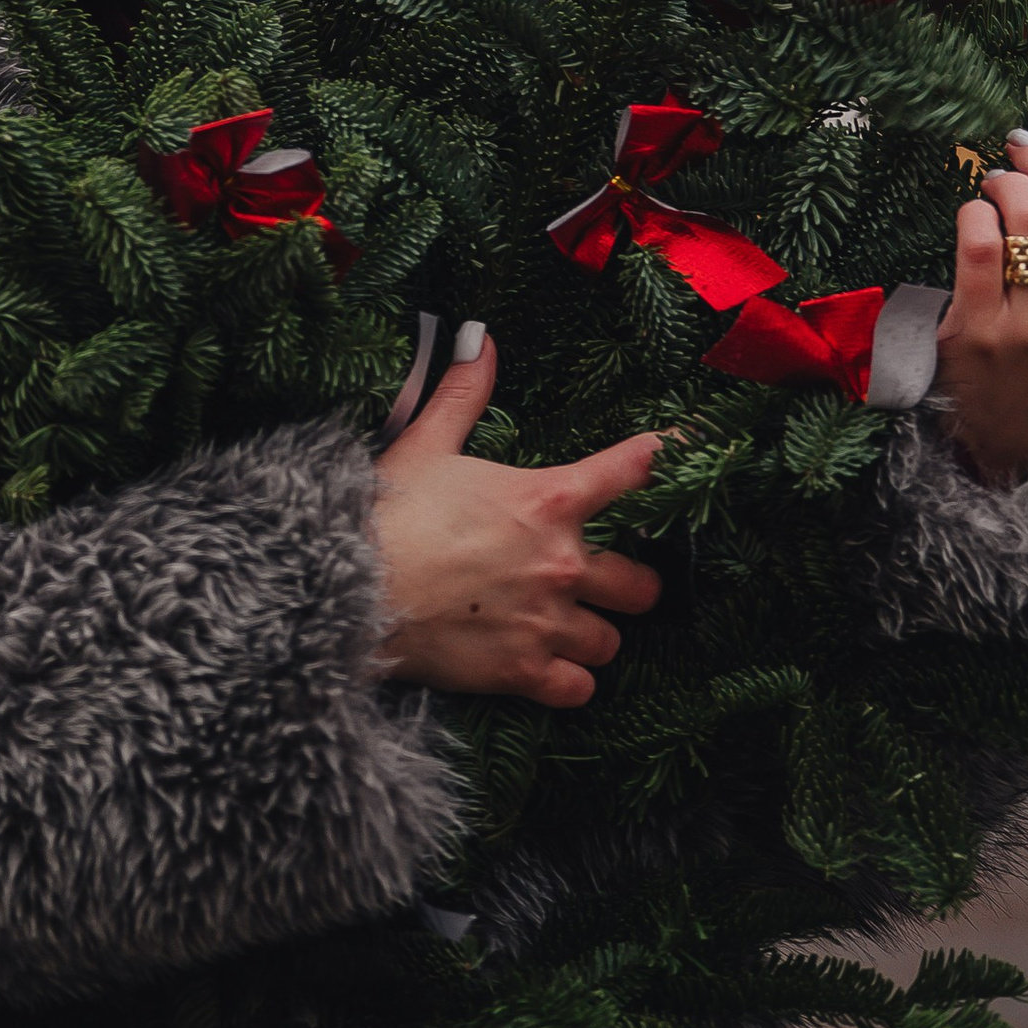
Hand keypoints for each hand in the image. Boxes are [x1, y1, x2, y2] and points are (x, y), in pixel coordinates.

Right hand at [370, 331, 662, 707]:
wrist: (347, 586)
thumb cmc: (387, 511)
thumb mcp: (426, 442)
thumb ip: (463, 393)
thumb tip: (480, 338)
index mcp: (548, 500)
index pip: (629, 471)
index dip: (662, 459)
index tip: (680, 451)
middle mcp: (562, 563)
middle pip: (640, 585)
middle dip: (630, 585)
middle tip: (609, 583)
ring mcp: (546, 623)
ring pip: (609, 642)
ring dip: (593, 635)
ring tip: (568, 629)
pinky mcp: (522, 672)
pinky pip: (578, 689)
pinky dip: (568, 683)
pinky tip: (550, 671)